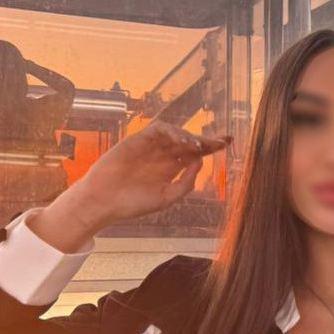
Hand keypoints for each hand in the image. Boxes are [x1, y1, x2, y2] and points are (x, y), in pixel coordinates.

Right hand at [70, 119, 230, 226]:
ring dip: (189, 137)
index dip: (210, 148)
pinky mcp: (138, 140)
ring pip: (176, 135)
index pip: (195, 155)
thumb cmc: (133, 203)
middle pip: (189, 142)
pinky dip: (172, 132)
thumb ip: (186, 183)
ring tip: (198, 146)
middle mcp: (163, 156)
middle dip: (207, 139)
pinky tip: (181, 141)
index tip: (228, 143)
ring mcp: (151, 147)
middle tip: (223, 139)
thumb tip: (201, 162)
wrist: (106, 201)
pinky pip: (158, 130)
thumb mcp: (167, 198)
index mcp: (171, 170)